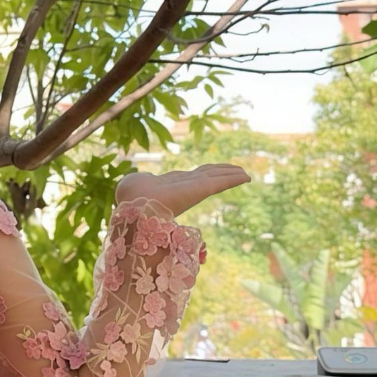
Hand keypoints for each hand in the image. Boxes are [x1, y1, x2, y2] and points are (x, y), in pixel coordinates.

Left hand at [115, 164, 250, 214]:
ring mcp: (193, 188)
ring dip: (230, 174)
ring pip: (215, 178)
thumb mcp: (136, 183)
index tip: (214, 172)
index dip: (204, 174)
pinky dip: (233, 179)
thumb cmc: (130, 195)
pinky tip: (246, 177)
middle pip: (207, 176)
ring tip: (244, 173)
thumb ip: (143, 180)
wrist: (133, 204)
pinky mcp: (200, 190)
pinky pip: (220, 183)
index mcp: (170, 185)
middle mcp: (184, 187)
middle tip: (238, 172)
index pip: (191, 178)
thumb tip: (145, 179)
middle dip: (223, 173)